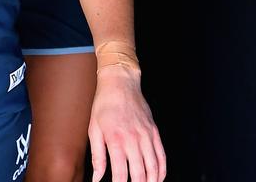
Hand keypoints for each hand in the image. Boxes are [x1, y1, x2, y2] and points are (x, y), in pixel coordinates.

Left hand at [89, 66, 165, 181]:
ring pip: (154, 168)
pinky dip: (161, 170)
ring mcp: (146, 136)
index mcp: (116, 140)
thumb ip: (97, 156)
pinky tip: (157, 177)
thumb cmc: (103, 105)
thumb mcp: (93, 129)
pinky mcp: (154, 132)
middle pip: (140, 174)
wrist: (120, 83)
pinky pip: (162, 156)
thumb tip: (97, 178)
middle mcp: (133, 140)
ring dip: (151, 181)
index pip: (121, 174)